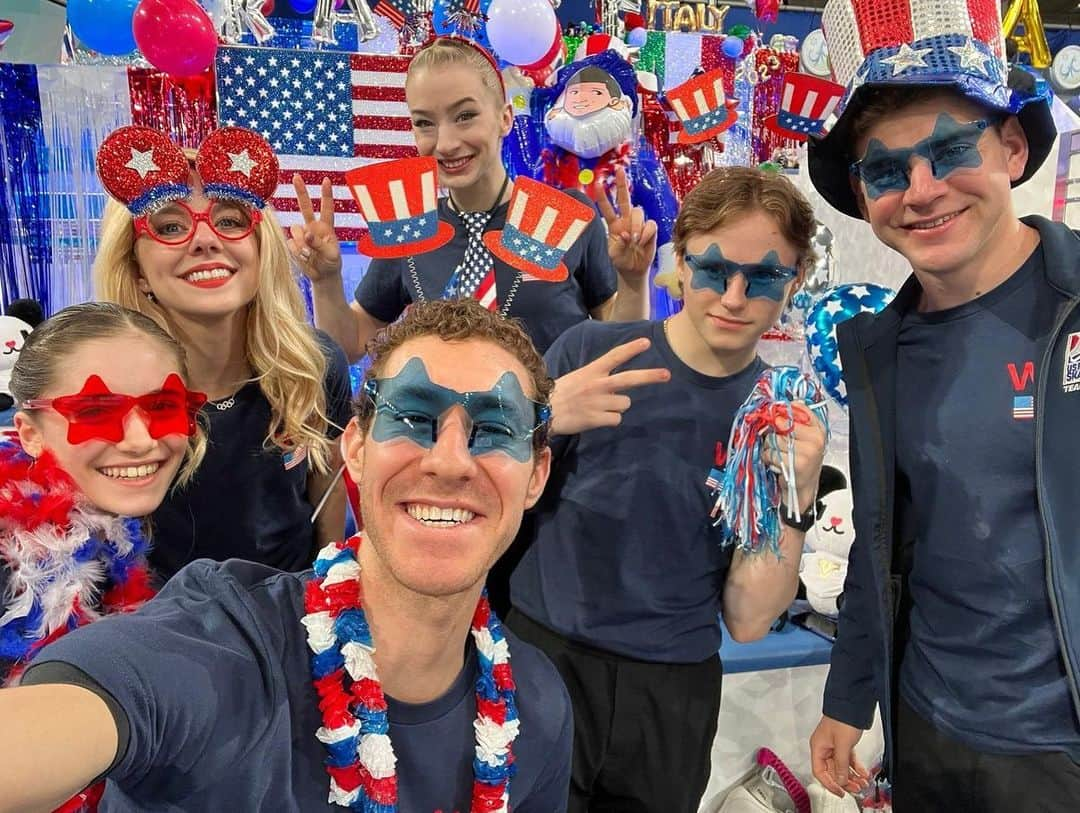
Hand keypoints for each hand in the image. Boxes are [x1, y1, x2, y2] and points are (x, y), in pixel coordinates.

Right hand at [287, 174, 341, 282]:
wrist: (322, 276)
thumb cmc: (331, 263)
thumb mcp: (331, 255)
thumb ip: (319, 243)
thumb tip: (306, 233)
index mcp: (326, 227)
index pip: (327, 208)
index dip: (326, 194)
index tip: (326, 180)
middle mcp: (312, 227)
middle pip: (305, 207)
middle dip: (301, 191)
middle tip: (296, 176)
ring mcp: (302, 235)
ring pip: (296, 230)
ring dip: (302, 243)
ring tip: (311, 255)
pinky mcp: (293, 244)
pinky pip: (291, 243)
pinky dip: (297, 252)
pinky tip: (304, 258)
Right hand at [550, 338, 669, 434]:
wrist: (542, 412)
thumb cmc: (559, 394)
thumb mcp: (577, 377)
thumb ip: (596, 378)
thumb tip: (617, 387)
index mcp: (591, 371)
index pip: (614, 356)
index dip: (631, 348)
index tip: (646, 342)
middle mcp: (598, 384)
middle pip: (630, 379)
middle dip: (650, 376)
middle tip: (667, 374)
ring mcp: (598, 402)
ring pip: (624, 404)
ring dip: (616, 407)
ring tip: (598, 408)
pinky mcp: (596, 418)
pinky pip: (616, 420)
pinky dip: (608, 421)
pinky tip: (595, 418)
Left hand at [594, 167, 657, 282]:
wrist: (633, 270)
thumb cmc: (621, 261)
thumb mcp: (614, 255)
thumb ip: (617, 245)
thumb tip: (626, 234)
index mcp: (613, 225)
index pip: (607, 208)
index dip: (603, 196)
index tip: (598, 183)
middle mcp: (625, 220)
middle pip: (624, 198)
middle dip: (621, 184)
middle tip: (619, 170)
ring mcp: (638, 223)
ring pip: (638, 212)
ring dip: (636, 225)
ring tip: (634, 240)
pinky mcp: (650, 229)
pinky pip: (650, 224)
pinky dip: (646, 233)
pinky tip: (642, 242)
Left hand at [762, 402, 825, 515]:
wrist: (803, 488)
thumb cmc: (801, 461)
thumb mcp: (803, 438)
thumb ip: (795, 420)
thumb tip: (781, 405)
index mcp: (819, 429)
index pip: (797, 409)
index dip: (781, 413)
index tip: (777, 420)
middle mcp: (816, 439)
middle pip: (781, 423)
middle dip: (773, 433)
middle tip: (777, 443)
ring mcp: (808, 452)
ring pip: (773, 439)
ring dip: (769, 447)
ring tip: (777, 455)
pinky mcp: (796, 464)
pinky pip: (771, 453)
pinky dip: (768, 458)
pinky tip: (775, 463)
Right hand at [810, 715, 870, 796]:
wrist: (852, 704)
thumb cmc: (842, 719)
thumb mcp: (842, 745)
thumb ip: (841, 765)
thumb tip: (841, 781)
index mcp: (818, 747)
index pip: (819, 772)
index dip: (829, 784)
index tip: (841, 792)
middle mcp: (824, 747)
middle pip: (831, 770)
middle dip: (844, 781)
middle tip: (856, 788)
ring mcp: (834, 745)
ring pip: (841, 766)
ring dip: (852, 775)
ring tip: (863, 782)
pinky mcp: (843, 743)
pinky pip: (848, 759)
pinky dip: (856, 767)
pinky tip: (863, 772)